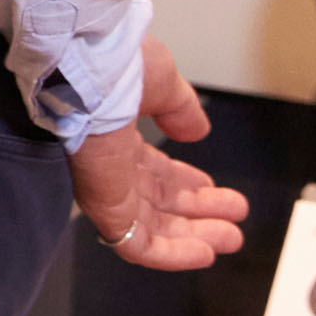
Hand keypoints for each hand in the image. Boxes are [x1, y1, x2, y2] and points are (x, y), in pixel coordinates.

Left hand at [70, 39, 250, 271]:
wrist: (83, 64)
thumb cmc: (114, 61)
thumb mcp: (160, 81)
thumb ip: (179, 109)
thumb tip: (196, 130)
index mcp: (116, 133)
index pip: (152, 171)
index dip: (185, 183)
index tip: (213, 189)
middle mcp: (109, 163)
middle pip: (157, 202)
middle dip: (198, 213)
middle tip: (232, 223)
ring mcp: (105, 187)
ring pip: (152, 227)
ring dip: (194, 237)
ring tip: (231, 237)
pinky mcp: (103, 207)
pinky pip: (138, 244)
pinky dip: (174, 254)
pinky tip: (205, 253)